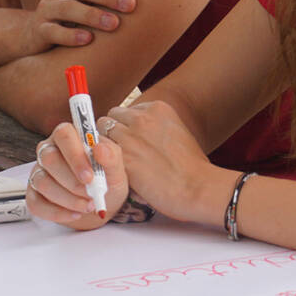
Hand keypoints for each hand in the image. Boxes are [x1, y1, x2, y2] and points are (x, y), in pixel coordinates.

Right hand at [19, 0, 137, 52]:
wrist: (32, 35)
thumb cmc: (71, 18)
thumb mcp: (85, 1)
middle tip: (131, 5)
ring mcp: (47, 10)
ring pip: (68, 8)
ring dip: (92, 15)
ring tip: (114, 24)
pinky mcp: (39, 31)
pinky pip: (53, 32)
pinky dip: (70, 36)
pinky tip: (87, 40)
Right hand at [26, 121, 128, 228]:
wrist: (101, 204)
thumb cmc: (108, 180)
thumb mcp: (116, 169)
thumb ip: (111, 156)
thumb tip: (99, 148)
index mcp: (68, 136)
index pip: (63, 135)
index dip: (75, 156)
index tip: (90, 177)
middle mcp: (49, 150)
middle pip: (49, 158)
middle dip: (72, 182)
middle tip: (91, 195)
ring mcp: (39, 172)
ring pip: (42, 182)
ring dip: (68, 199)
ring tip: (88, 205)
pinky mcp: (33, 194)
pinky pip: (35, 204)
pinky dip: (57, 213)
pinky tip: (75, 214)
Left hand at [100, 100, 230, 224]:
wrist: (196, 186)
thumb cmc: (192, 166)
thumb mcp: (177, 132)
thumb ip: (157, 127)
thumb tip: (142, 133)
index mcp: (157, 108)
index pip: (128, 109)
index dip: (126, 125)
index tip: (131, 139)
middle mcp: (141, 118)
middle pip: (112, 116)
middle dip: (112, 131)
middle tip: (118, 149)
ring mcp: (130, 136)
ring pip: (101, 130)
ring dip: (105, 143)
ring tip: (112, 159)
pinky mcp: (121, 157)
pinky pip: (99, 149)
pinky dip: (101, 157)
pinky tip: (110, 167)